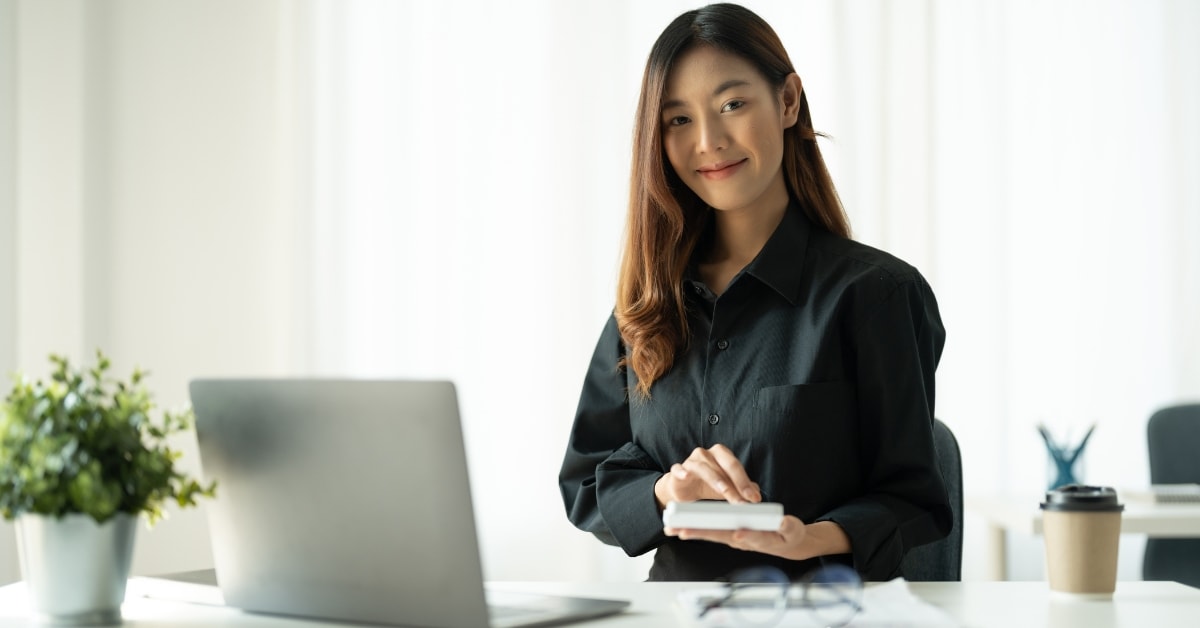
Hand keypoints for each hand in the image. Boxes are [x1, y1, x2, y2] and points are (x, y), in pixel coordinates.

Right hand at [654, 444, 761, 506]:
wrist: (683, 488)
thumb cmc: (707, 485)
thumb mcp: (727, 489)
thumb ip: (741, 489)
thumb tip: (757, 494)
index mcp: (722, 454)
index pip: (736, 466)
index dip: (746, 482)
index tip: (755, 499)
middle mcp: (707, 453)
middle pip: (724, 464)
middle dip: (736, 482)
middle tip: (743, 500)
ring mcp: (691, 460)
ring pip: (704, 467)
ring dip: (716, 480)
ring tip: (724, 492)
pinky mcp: (677, 470)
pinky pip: (678, 468)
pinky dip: (682, 471)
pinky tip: (686, 476)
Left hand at [665, 514, 810, 560]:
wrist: (787, 543)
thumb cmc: (789, 536)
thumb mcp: (793, 530)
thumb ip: (787, 527)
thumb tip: (782, 522)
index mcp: (759, 538)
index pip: (746, 536)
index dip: (739, 535)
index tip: (732, 533)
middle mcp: (742, 539)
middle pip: (719, 535)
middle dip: (700, 533)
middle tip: (681, 531)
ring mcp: (735, 537)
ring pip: (711, 534)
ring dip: (692, 531)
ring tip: (673, 530)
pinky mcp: (731, 533)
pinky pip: (712, 530)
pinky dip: (697, 528)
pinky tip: (682, 527)